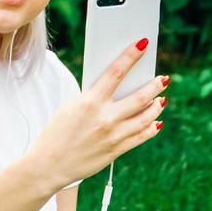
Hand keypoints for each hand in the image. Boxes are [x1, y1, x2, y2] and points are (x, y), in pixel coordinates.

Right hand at [29, 37, 167, 188]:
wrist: (49, 166)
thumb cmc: (56, 134)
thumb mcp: (70, 108)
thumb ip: (93, 98)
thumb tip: (115, 88)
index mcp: (89, 103)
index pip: (116, 72)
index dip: (131, 56)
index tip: (143, 44)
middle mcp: (105, 118)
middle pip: (140, 96)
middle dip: (155, 85)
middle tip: (163, 78)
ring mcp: (113, 135)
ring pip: (146, 116)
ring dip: (157, 105)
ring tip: (161, 99)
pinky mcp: (116, 150)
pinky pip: (142, 136)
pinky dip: (152, 127)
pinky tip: (156, 121)